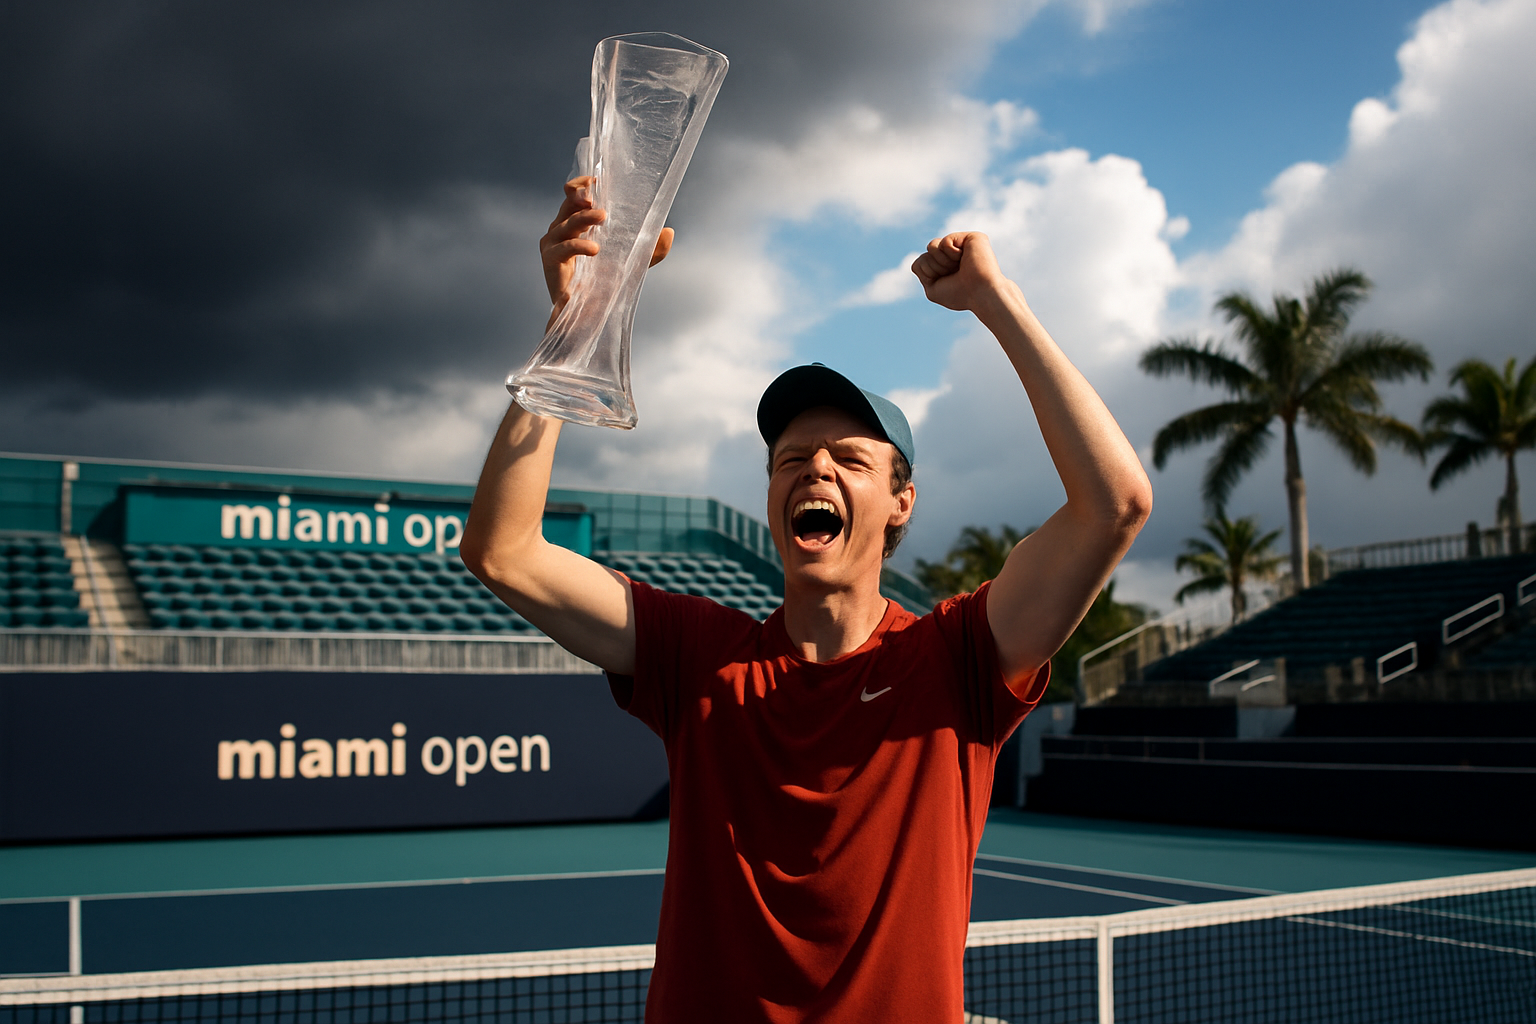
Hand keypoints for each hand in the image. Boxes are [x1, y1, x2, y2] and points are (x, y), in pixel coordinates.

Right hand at [540, 176, 674, 310]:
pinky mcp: (550, 261)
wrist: (587, 315)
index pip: (573, 196)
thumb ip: (650, 249)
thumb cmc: (603, 285)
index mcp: (575, 224)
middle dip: (583, 197)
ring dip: (584, 217)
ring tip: (603, 217)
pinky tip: (595, 250)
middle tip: (600, 198)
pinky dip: (579, 246)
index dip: (581, 185)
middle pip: (568, 204)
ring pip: (567, 223)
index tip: (595, 180)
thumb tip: (669, 231)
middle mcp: (560, 230)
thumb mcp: (631, 264)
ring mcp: (552, 244)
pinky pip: (564, 247)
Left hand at [910, 232, 1008, 313]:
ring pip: (931, 246)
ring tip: (959, 266)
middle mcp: (953, 254)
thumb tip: (928, 249)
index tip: (947, 282)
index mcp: (945, 266)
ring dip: (941, 261)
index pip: (920, 263)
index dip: (928, 275)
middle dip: (935, 268)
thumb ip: (921, 270)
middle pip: (925, 255)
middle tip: (955, 275)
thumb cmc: (960, 294)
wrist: (981, 293)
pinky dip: (952, 253)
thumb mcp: (932, 288)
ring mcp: (961, 244)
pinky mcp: (969, 237)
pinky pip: (944, 241)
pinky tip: (965, 258)